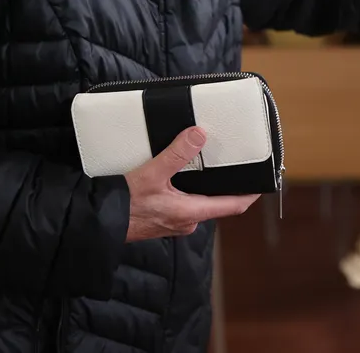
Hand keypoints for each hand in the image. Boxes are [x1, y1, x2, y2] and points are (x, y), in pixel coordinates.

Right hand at [123, 127, 259, 242]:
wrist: (96, 225)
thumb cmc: (122, 205)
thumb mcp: (150, 175)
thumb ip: (176, 154)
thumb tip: (199, 135)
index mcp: (191, 213)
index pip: (232, 206)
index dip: (250, 194)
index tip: (262, 182)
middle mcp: (186, 222)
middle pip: (216, 202)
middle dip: (224, 185)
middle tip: (232, 164)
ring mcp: (173, 224)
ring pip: (198, 203)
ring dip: (203, 187)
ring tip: (206, 165)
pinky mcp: (161, 221)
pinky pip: (182, 204)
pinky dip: (186, 190)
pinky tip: (178, 176)